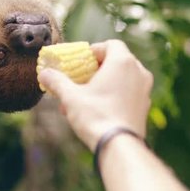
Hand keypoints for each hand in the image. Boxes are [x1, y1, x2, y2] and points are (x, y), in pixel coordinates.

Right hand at [37, 39, 152, 150]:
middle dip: (96, 70)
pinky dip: (114, 95)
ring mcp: (144, 89)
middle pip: (116, 61)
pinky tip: (96, 110)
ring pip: (122, 79)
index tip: (81, 61)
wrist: (119, 146)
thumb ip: (57, 81)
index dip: (95, 50)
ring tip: (83, 98)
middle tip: (80, 80)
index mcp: (122, 62)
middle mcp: (138, 72)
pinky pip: (128, 93)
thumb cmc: (96, 116)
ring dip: (103, 84)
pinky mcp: (145, 106)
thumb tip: (44, 73)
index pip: (111, 44)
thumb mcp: (71, 97)